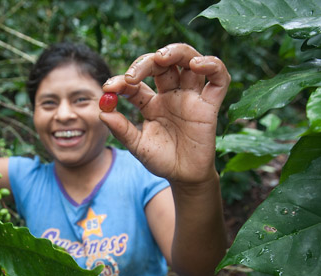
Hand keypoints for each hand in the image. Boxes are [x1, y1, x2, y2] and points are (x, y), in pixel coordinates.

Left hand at [99, 43, 229, 185]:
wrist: (184, 177)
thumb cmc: (162, 160)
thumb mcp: (137, 145)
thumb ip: (121, 129)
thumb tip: (102, 112)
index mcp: (151, 102)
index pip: (136, 82)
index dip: (121, 81)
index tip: (109, 88)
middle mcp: (171, 95)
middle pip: (162, 64)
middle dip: (146, 62)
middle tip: (133, 74)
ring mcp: (191, 97)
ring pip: (189, 60)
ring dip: (177, 52)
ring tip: (162, 57)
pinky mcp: (210, 105)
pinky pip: (219, 79)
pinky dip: (212, 65)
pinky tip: (197, 65)